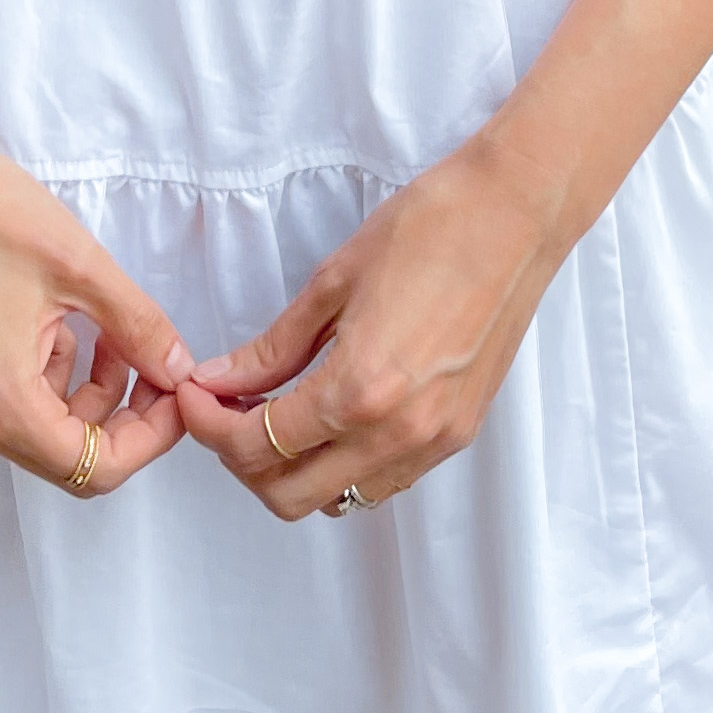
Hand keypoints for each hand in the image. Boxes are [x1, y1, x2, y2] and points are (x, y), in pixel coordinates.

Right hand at [0, 116, 191, 498]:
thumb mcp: (80, 266)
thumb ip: (138, 326)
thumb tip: (179, 369)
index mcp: (0, 402)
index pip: (93, 468)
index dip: (149, 437)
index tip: (177, 391)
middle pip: (68, 456)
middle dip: (124, 415)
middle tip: (156, 362)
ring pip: (43, 429)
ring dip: (90, 393)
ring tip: (110, 333)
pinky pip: (15, 401)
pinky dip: (52, 376)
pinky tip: (64, 324)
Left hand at [176, 145, 563, 521]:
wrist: (518, 213)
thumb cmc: (431, 228)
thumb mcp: (334, 281)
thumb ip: (274, 347)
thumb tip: (222, 381)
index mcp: (359, 390)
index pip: (258, 445)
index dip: (209, 424)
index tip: (195, 394)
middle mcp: (398, 433)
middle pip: (288, 496)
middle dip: (241, 460)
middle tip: (227, 409)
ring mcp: (434, 442)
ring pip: (337, 500)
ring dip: (292, 470)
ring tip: (276, 412)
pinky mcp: (458, 434)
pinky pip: (382, 481)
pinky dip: (342, 466)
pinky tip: (330, 417)